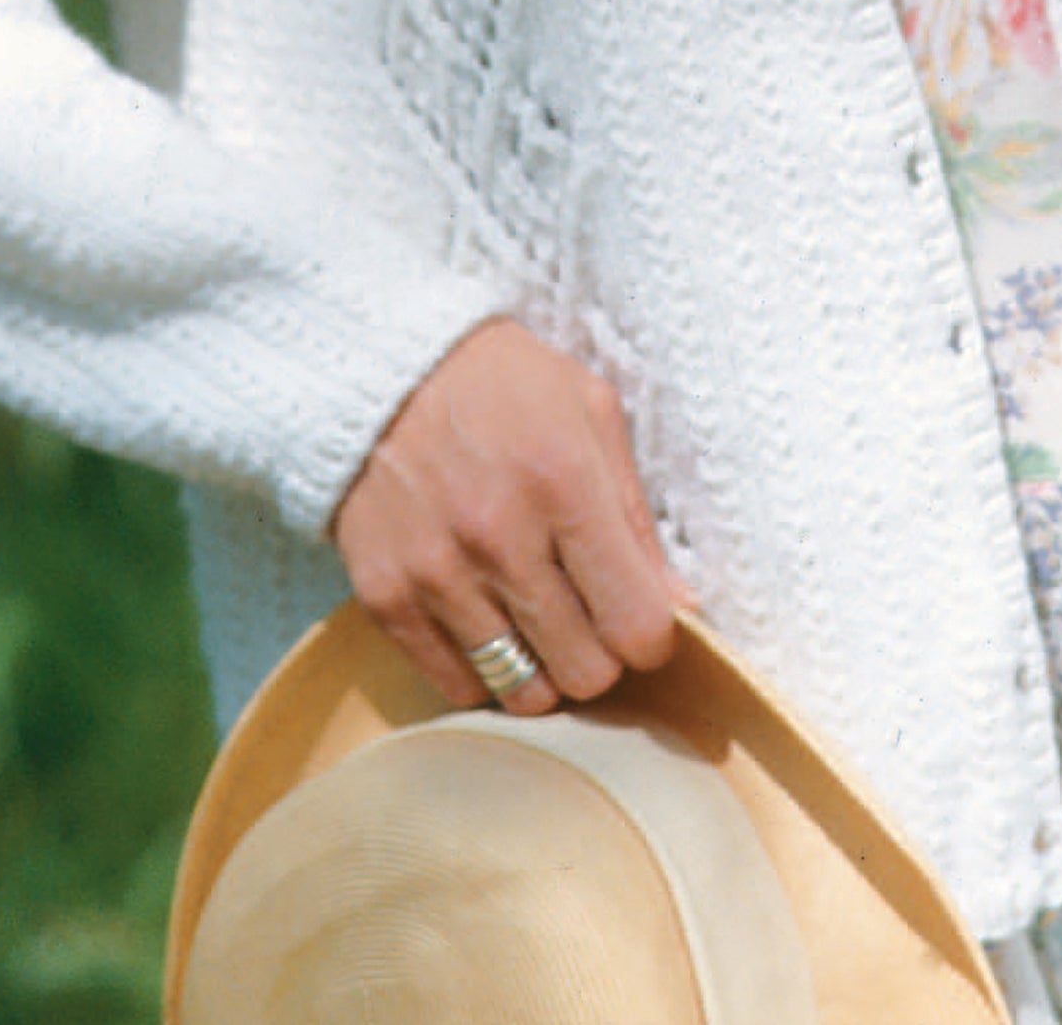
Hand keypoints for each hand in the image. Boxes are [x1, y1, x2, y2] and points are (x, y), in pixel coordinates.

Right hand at [330, 318, 690, 717]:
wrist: (384, 369)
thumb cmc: (507, 385)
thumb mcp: (591, 413)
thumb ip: (636, 515)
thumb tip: (676, 605)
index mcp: (564, 483)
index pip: (634, 623)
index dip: (653, 635)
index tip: (642, 618)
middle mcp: (499, 538)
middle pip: (585, 672)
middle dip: (602, 653)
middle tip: (590, 615)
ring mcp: (437, 574)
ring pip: (524, 692)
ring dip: (544, 666)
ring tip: (539, 618)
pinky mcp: (387, 599)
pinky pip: (458, 686)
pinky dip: (483, 667)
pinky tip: (489, 619)